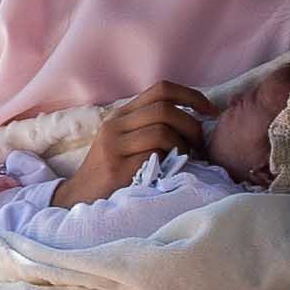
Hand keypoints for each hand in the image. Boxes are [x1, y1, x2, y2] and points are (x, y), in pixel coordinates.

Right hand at [57, 83, 215, 204]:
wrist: (79, 199)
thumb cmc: (111, 172)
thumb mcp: (125, 142)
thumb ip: (150, 127)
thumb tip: (194, 120)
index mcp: (121, 115)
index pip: (161, 90)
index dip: (191, 96)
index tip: (210, 112)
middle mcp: (115, 125)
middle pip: (165, 108)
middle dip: (192, 125)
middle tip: (200, 145)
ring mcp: (114, 145)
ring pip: (162, 131)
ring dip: (183, 146)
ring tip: (186, 160)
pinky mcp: (117, 168)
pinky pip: (154, 155)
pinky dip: (170, 162)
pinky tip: (170, 171)